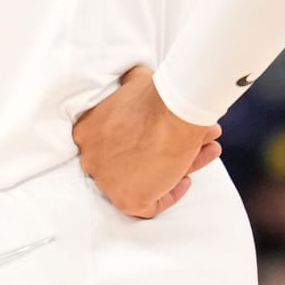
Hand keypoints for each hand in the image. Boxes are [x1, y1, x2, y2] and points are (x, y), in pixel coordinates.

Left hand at [72, 66, 221, 218]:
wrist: (172, 114)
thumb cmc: (156, 97)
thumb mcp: (134, 83)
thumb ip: (129, 87)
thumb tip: (133, 78)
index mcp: (86, 131)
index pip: (111, 143)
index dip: (138, 140)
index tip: (158, 136)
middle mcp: (90, 158)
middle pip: (127, 162)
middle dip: (157, 153)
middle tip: (181, 146)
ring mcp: (106, 181)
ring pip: (142, 181)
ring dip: (172, 168)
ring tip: (198, 152)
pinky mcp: (127, 200)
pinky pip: (150, 206)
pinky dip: (170, 193)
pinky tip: (183, 178)